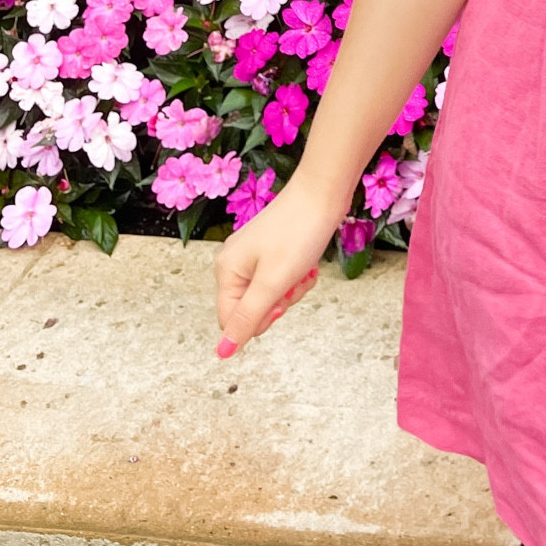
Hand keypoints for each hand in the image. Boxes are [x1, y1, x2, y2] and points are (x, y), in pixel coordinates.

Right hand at [213, 175, 343, 358]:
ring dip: (292, 288)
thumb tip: (222, 352)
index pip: (231, 320)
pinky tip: (308, 260)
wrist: (323, 192)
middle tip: (293, 279)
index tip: (281, 301)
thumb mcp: (272, 282)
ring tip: (303, 267)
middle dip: (280, 301)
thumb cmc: (298, 232)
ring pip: (272, 294)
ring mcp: (255, 254)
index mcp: (227, 270)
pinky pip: (283, 278)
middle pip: (254, 308)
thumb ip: (247, 319)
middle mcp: (236, 262)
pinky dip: (298, 275)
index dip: (259, 320)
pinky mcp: (274, 249)